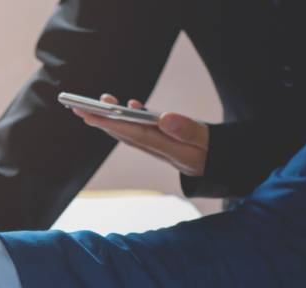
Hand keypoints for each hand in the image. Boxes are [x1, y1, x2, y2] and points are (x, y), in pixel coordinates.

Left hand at [72, 93, 208, 176]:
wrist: (225, 168)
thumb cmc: (217, 154)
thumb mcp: (208, 142)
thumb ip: (188, 130)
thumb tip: (164, 117)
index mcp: (170, 150)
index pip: (136, 136)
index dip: (113, 124)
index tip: (93, 115)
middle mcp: (160, 150)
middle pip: (127, 134)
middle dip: (102, 121)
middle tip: (80, 107)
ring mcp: (161, 147)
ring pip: (132, 132)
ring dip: (114, 118)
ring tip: (99, 102)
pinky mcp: (165, 142)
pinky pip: (145, 131)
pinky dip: (135, 117)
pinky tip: (129, 105)